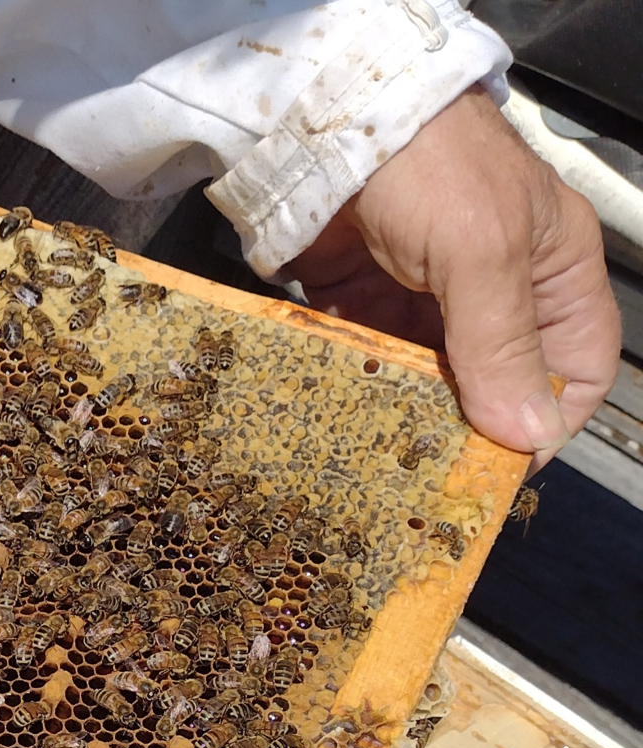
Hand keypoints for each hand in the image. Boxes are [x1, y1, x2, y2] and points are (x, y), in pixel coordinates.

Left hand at [284, 87, 618, 466]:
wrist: (331, 118)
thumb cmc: (432, 164)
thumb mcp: (483, 253)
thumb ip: (501, 343)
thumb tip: (526, 433)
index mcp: (549, 273)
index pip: (574, 369)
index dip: (547, 420)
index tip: (501, 465)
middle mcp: (492, 289)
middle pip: (491, 383)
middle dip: (464, 426)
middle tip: (427, 471)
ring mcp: (422, 294)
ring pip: (422, 377)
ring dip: (401, 410)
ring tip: (376, 452)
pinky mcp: (359, 296)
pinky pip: (363, 355)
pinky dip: (352, 382)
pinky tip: (335, 410)